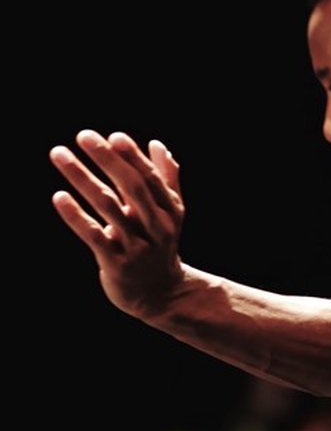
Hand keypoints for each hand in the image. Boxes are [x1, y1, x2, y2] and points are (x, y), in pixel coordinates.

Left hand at [50, 130, 184, 317]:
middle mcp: (155, 226)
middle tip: (84, 135)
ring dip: (82, 177)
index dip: (133, 156)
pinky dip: (75, 216)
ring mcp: (136, 245)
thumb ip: (166, 179)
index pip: (151, 178)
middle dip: (107, 159)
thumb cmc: (160, 246)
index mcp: (169, 210)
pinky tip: (59, 196)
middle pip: (131, 187)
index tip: (113, 136)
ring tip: (59, 154)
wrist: (160, 294)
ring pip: (107, 206)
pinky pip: (93, 235)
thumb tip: (156, 144)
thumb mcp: (171, 214)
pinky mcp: (115, 263)